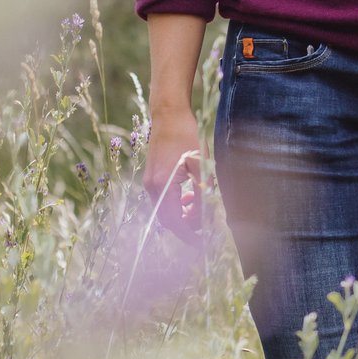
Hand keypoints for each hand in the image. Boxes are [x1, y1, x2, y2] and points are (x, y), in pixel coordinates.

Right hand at [144, 105, 203, 233]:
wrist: (168, 114)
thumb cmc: (186, 135)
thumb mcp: (200, 163)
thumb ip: (202, 190)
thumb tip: (207, 214)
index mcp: (163, 186)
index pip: (175, 221)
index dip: (189, 235)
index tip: (202, 243)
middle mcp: (152, 187)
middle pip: (168, 219)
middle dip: (187, 226)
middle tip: (205, 228)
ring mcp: (150, 182)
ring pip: (166, 210)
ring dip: (183, 214)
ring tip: (199, 206)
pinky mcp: (153, 177)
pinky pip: (164, 199)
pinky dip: (177, 203)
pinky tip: (190, 195)